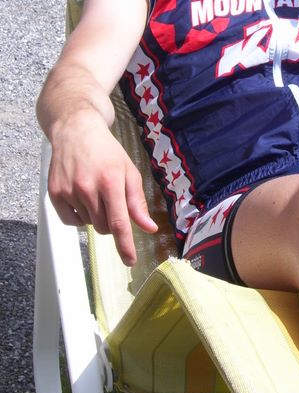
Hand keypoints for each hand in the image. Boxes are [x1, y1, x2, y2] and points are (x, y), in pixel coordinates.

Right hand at [47, 111, 157, 265]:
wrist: (77, 132)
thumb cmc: (107, 152)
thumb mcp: (129, 172)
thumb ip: (138, 203)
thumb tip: (149, 229)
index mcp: (111, 182)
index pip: (119, 222)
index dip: (125, 245)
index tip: (130, 261)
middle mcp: (88, 188)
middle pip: (104, 227)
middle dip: (112, 221)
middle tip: (111, 200)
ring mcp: (69, 191)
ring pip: (88, 224)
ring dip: (96, 216)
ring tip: (95, 191)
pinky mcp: (54, 194)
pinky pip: (71, 221)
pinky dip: (79, 216)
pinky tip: (81, 197)